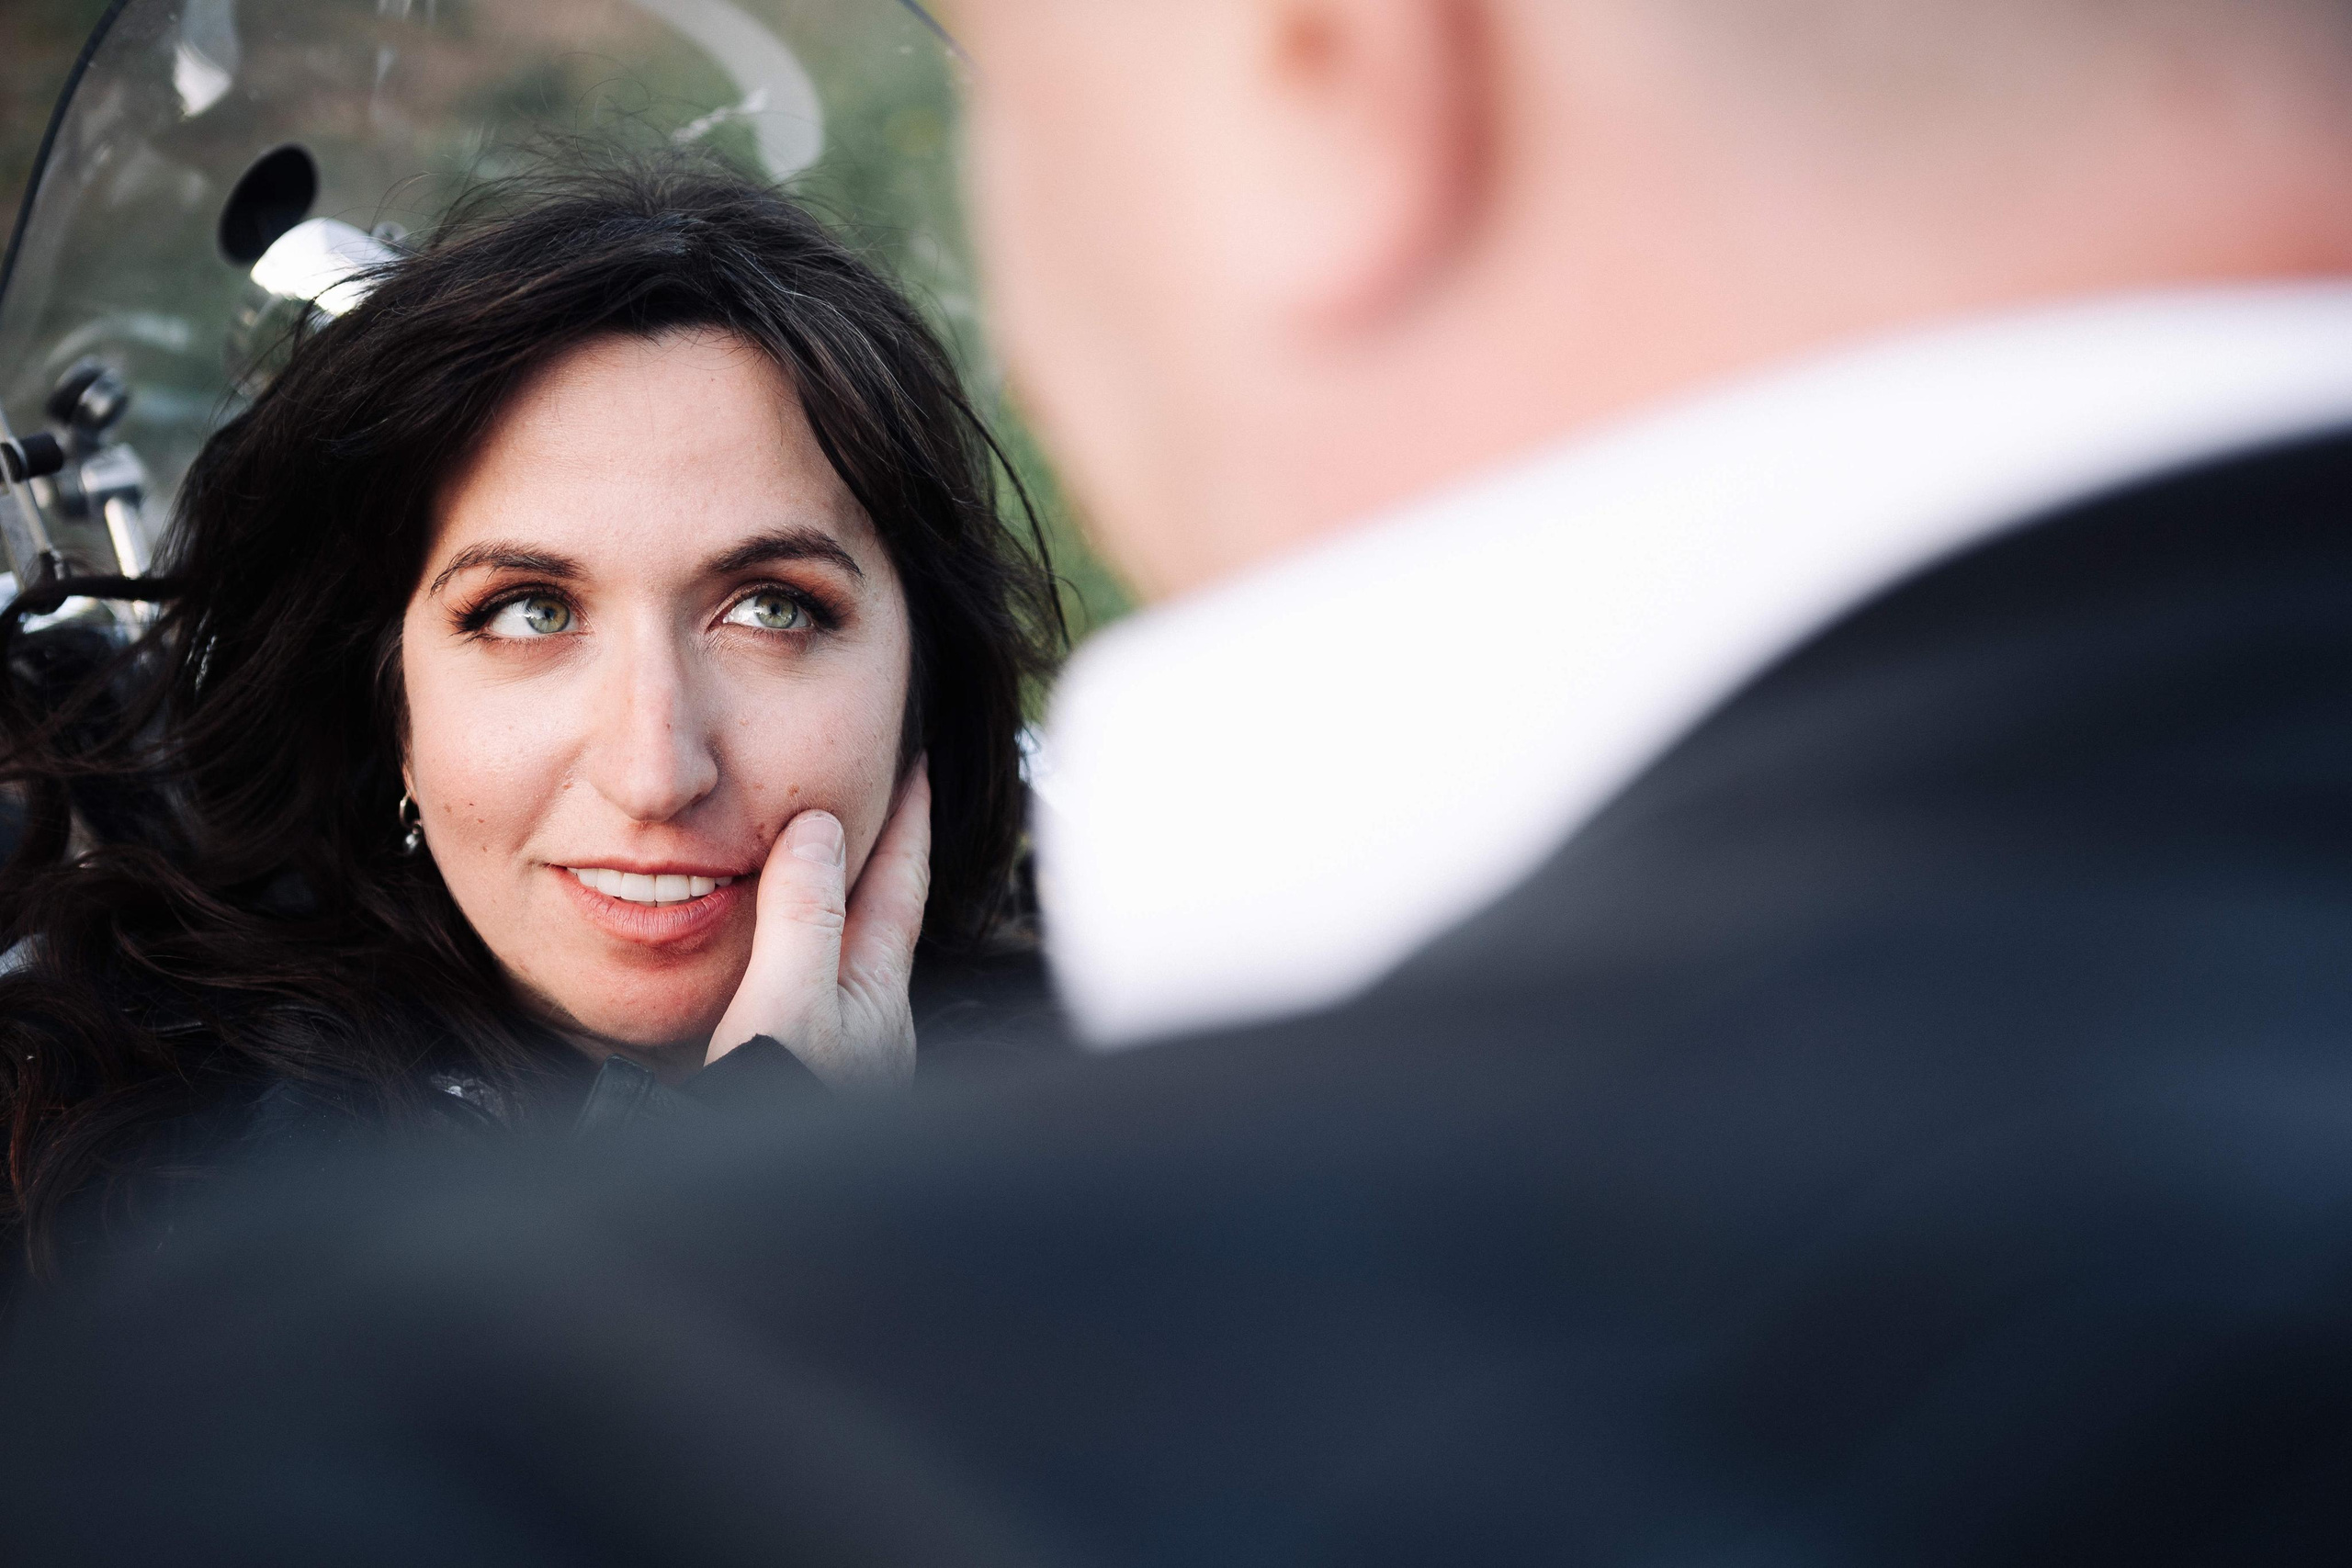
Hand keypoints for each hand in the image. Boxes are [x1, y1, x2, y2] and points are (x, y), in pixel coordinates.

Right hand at [707, 759, 929, 1091]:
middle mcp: (872, 1015)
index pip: (904, 879)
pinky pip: (814, 983)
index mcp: (878, 987)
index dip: (910, 816)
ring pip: (846, 949)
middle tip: (875, 792)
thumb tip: (819, 827)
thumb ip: (803, 917)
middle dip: (876, 851)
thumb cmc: (782, 1110)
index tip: (918, 760)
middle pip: (883, 910)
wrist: (770, 1214)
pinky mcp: (814, 1071)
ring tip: (818, 860)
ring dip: (835, 900)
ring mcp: (848, 1047)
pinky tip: (779, 952)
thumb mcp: (787, 1005)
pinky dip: (803, 946)